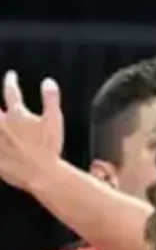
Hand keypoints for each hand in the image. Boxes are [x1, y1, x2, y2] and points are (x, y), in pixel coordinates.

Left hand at [0, 71, 63, 192]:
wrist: (40, 173)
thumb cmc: (48, 148)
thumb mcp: (55, 120)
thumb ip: (51, 99)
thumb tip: (48, 82)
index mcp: (17, 113)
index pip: (11, 90)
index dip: (11, 80)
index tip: (11, 76)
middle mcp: (2, 123)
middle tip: (0, 107)